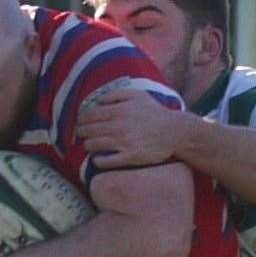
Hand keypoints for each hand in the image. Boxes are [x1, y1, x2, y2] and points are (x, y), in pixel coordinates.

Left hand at [76, 89, 193, 169]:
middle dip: (81, 132)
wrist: (175, 132)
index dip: (81, 119)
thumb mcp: (137, 95)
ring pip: (93, 145)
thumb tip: (97, 101)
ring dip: (87, 145)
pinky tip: (97, 159)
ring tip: (89, 146)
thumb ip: (116, 95)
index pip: (89, 115)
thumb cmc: (155, 113)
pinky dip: (97, 161)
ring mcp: (123, 143)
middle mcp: (118, 126)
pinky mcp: (130, 157)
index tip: (81, 122)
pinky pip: (105, 161)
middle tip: (82, 134)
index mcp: (118, 110)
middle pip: (88, 130)